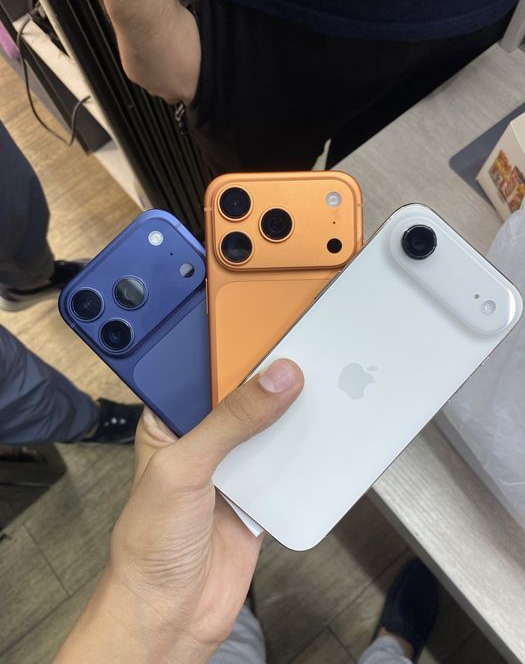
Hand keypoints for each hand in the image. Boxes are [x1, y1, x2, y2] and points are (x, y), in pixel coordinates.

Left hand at [56, 359, 303, 662]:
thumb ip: (230, 422)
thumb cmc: (148, 544)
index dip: (234, 348)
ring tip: (320, 386)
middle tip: (304, 353)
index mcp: (170, 423)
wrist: (170, 615)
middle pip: (243, 395)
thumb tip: (273, 380)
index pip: (204, 371)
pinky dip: (304, 453)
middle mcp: (202, 440)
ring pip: (269, 427)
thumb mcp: (184, 469)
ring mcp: (232, 467)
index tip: (269, 329)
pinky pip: (287, 463)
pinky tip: (319, 436)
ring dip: (291, 414)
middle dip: (271, 378)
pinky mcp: (257, 493)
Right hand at [116, 3, 200, 104]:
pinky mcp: (134, 76)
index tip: (191, 74)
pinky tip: (148, 50)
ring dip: (159, 74)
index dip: (191, 84)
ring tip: (161, 53)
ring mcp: (150, 85)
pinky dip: (145, 66)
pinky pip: (143, 75)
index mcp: (187, 87)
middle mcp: (167, 92)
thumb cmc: (172, 25)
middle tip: (176, 62)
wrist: (144, 15)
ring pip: (157, 85)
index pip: (193, 97)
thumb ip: (198, 62)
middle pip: (173, 94)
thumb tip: (197, 62)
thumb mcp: (200, 44)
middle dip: (175, 81)